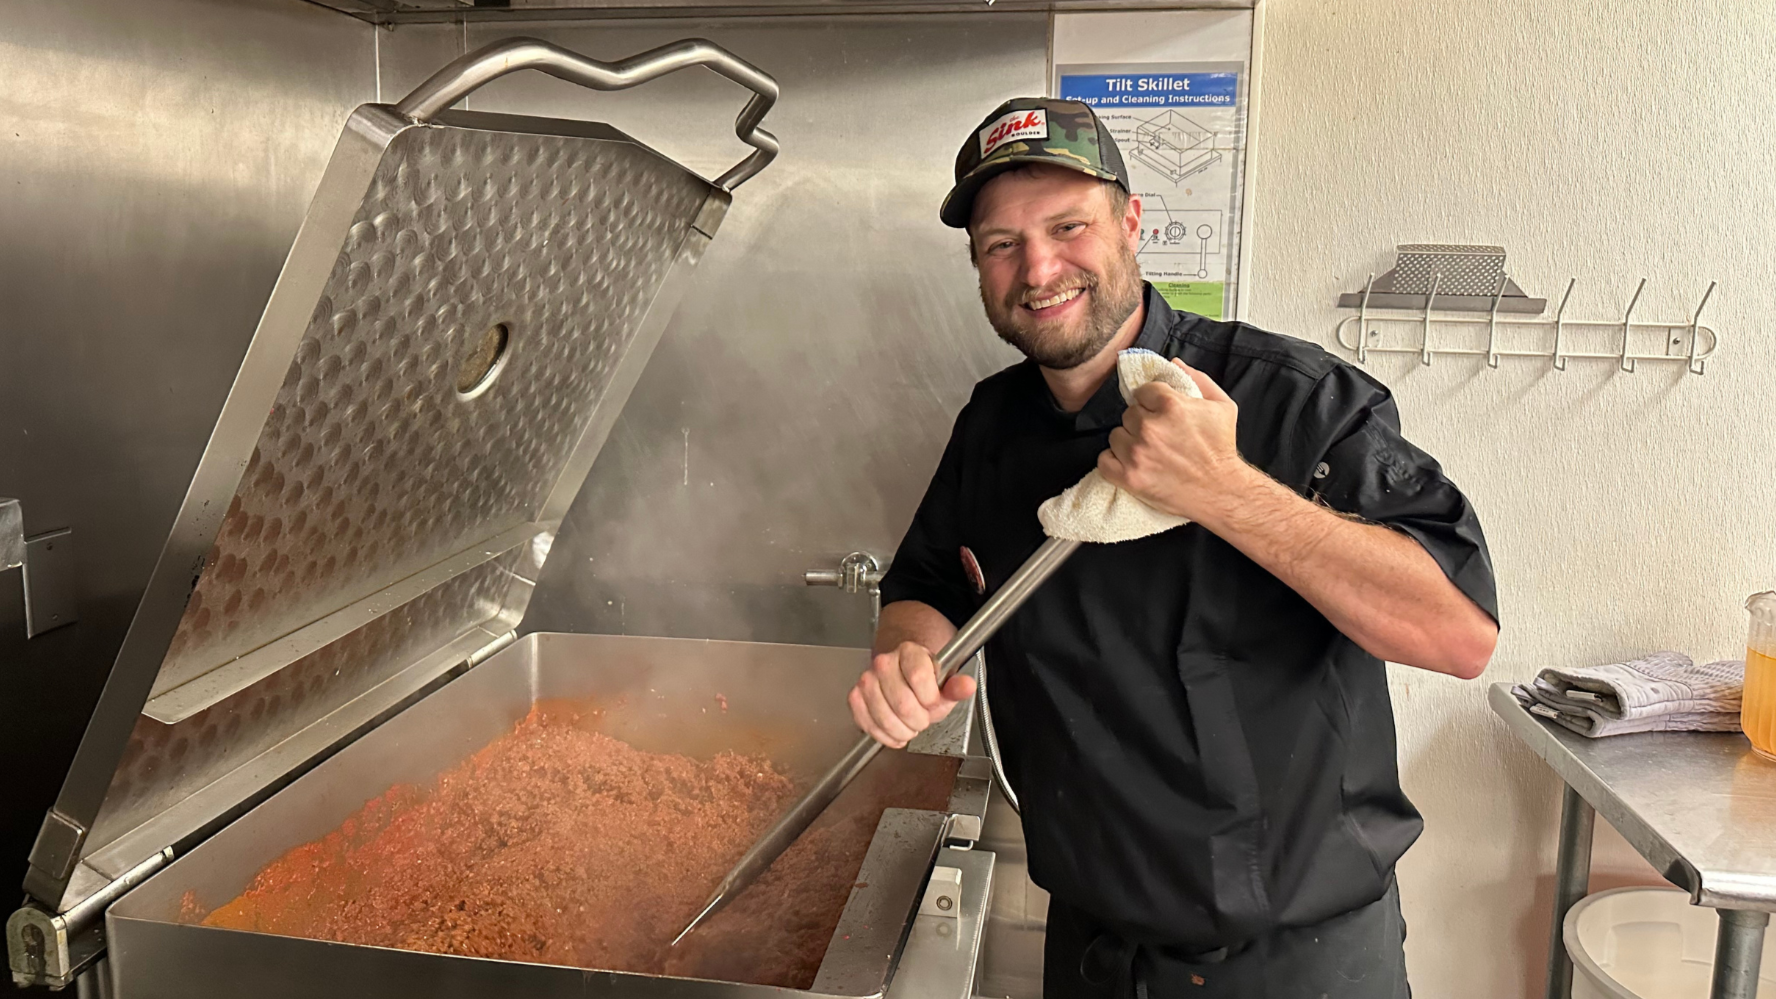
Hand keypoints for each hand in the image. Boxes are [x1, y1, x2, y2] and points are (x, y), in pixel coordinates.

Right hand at [847, 641, 976, 748]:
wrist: (900, 672)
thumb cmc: (924, 680)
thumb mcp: (945, 681)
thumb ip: (956, 686)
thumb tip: (966, 686)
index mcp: (909, 652)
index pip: (919, 678)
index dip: (930, 700)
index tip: (933, 703)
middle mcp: (884, 663)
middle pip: (902, 704)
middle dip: (918, 720)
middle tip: (922, 718)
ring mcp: (867, 680)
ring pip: (884, 718)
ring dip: (902, 731)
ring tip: (909, 725)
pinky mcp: (855, 697)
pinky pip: (868, 724)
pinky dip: (884, 735)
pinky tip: (895, 731)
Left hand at [1097, 359, 1250, 521]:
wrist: (1221, 491)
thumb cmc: (1221, 448)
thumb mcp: (1222, 405)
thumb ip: (1198, 379)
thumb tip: (1173, 363)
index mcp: (1171, 405)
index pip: (1143, 391)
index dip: (1151, 401)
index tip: (1160, 413)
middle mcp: (1150, 427)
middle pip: (1129, 413)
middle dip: (1141, 422)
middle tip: (1158, 435)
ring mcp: (1136, 453)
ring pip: (1116, 435)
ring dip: (1128, 441)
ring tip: (1147, 451)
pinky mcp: (1128, 477)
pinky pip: (1104, 460)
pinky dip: (1113, 462)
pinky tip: (1130, 463)